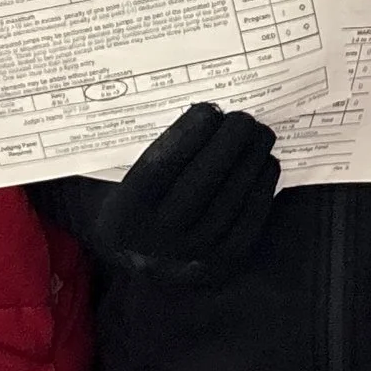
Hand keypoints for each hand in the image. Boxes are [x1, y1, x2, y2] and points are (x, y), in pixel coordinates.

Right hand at [100, 104, 278, 281]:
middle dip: (228, 143)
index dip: (187, 136)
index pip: (158, 168)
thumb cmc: (127, 204)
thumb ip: (126, 153)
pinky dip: (261, 190)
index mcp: (124, 215)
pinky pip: (248, 223)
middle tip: (242, 117)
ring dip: (250, 161)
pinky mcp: (222, 264)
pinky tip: (265, 164)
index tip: (208, 109)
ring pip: (229, 201)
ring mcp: (192, 255)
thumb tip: (170, 106)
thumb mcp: (105, 183)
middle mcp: (157, 239)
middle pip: (201, 182)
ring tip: (260, 133)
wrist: (135, 260)